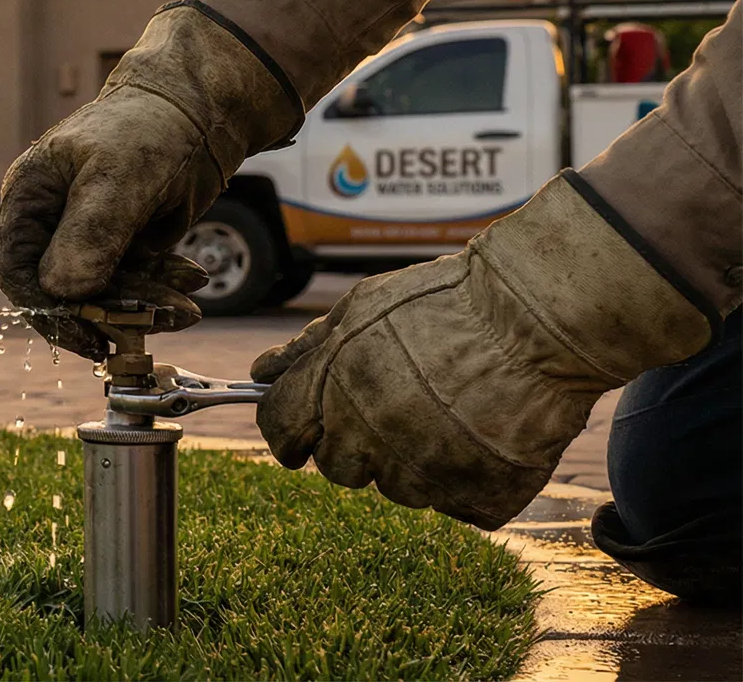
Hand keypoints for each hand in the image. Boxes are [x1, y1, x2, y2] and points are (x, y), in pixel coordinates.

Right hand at [0, 2, 297, 310]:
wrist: (203, 109)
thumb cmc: (150, 127)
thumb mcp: (118, 177)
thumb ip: (88, 233)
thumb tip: (62, 292)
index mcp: (30, 197)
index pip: (18, 272)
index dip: (48, 312)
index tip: (89, 337)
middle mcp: (51, 222)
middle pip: (63, 292)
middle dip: (112, 312)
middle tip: (161, 320)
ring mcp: (87, 236)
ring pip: (102, 295)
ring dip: (144, 305)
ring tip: (188, 305)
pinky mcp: (122, 246)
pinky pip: (132, 285)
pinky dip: (160, 290)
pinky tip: (191, 280)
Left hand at [251, 174, 712, 529]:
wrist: (542, 317)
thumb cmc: (450, 301)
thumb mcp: (363, 305)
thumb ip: (307, 348)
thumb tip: (261, 373)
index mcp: (333, 388)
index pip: (280, 431)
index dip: (288, 432)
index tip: (301, 433)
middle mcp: (370, 436)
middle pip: (337, 468)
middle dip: (354, 444)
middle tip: (397, 407)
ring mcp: (424, 472)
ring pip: (396, 488)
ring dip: (412, 460)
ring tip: (450, 411)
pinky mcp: (475, 496)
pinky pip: (452, 503)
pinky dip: (464, 479)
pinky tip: (483, 435)